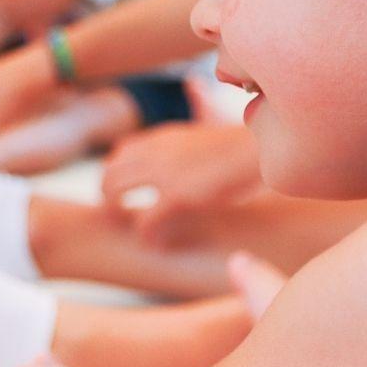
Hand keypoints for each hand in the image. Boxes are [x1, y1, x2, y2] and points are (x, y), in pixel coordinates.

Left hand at [100, 122, 263, 247]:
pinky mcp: (177, 196)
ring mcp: (164, 172)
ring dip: (114, 210)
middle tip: (113, 212)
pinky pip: (146, 221)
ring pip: (115, 189)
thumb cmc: (245, 145)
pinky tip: (156, 244)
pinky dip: (146, 235)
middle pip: (111, 169)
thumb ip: (190, 140)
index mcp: (166, 137)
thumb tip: (192, 122)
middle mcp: (157, 150)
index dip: (117, 171)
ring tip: (125, 227)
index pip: (123, 150)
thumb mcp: (210, 132)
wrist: (260, 150)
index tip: (123, 188)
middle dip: (106, 192)